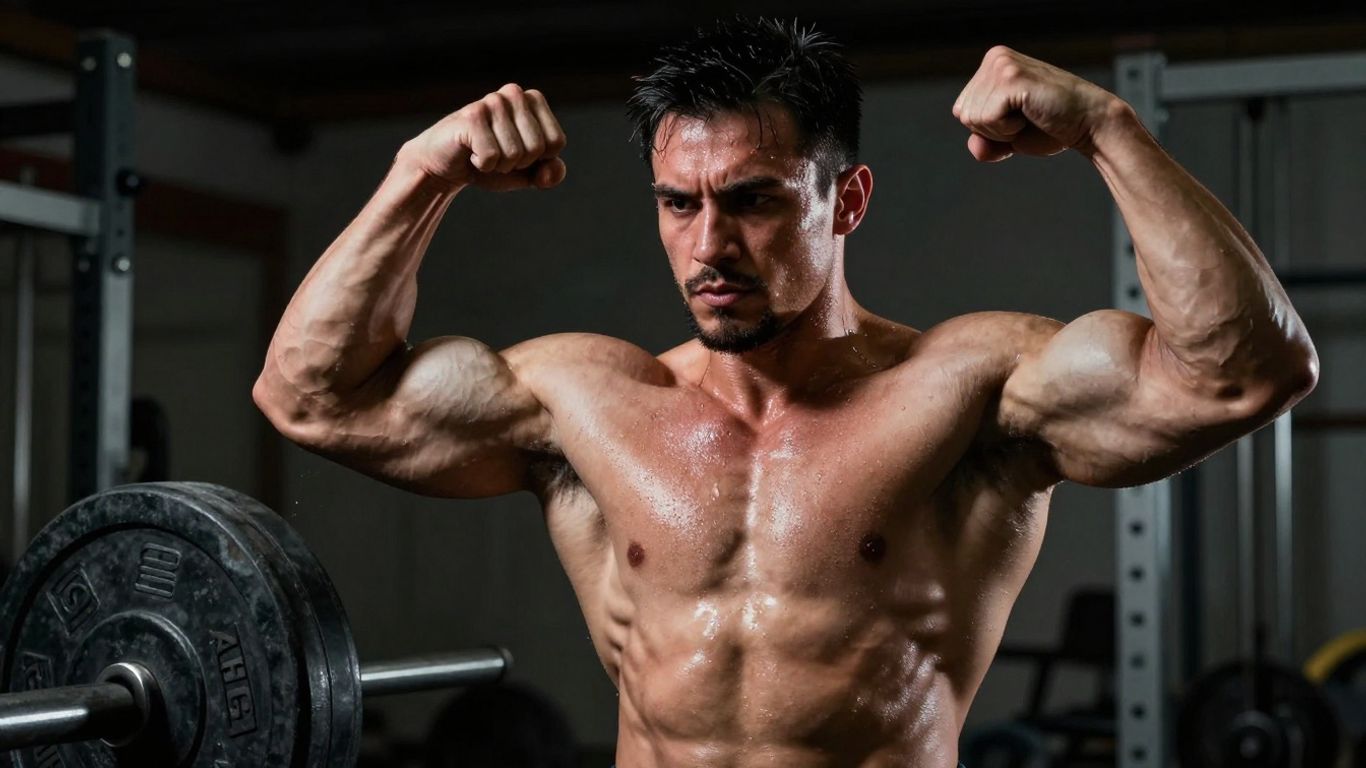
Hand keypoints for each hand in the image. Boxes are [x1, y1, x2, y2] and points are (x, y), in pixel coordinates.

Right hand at [402, 83, 567, 190]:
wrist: (445, 166)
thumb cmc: (490, 164)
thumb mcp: (526, 173)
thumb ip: (548, 174)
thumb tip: (554, 171)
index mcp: (533, 100)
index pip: (556, 142)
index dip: (538, 159)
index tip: (516, 152)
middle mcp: (514, 93)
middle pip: (537, 148)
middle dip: (517, 163)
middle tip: (496, 154)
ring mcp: (492, 101)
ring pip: (515, 154)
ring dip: (499, 165)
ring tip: (482, 152)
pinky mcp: (472, 116)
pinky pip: (492, 157)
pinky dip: (482, 165)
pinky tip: (470, 152)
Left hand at [952, 46, 1123, 162]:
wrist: (1088, 124)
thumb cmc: (1050, 128)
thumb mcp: (1006, 137)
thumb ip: (983, 142)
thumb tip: (974, 144)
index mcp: (991, 65)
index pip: (962, 111)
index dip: (987, 129)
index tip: (1018, 119)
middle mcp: (994, 58)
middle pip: (964, 114)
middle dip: (993, 130)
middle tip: (1026, 119)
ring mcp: (1002, 64)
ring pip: (973, 118)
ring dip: (1002, 130)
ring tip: (1030, 116)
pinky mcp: (1012, 77)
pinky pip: (987, 118)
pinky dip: (1008, 129)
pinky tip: (1031, 115)